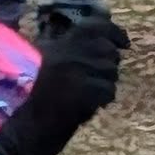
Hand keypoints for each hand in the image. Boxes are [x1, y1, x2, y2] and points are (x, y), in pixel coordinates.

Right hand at [0, 14, 128, 154]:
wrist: (30, 128)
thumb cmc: (38, 97)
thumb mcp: (50, 63)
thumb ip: (73, 46)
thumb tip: (105, 27)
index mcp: (59, 45)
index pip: (96, 26)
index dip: (115, 32)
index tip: (123, 43)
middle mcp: (68, 54)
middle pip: (108, 51)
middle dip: (108, 64)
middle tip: (97, 77)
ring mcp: (77, 72)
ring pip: (111, 71)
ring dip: (105, 83)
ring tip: (87, 93)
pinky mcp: (85, 91)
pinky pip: (109, 90)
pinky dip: (102, 99)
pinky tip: (88, 104)